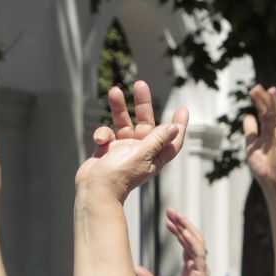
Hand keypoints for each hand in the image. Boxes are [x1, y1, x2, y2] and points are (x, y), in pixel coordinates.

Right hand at [75, 81, 186, 203]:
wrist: (94, 190)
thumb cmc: (120, 175)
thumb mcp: (143, 154)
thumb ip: (157, 139)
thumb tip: (175, 127)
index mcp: (154, 156)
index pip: (172, 140)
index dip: (179, 126)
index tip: (182, 109)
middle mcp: (140, 152)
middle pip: (146, 124)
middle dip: (143, 104)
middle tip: (140, 84)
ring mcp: (123, 150)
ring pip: (123, 124)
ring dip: (119, 108)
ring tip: (114, 90)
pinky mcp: (107, 150)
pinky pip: (107, 134)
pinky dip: (103, 133)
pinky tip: (100, 140)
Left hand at [132, 209, 221, 275]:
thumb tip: (135, 269)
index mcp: (190, 270)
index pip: (186, 245)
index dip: (178, 232)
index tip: (167, 222)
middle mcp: (197, 267)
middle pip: (191, 239)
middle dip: (181, 223)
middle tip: (170, 211)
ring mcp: (200, 269)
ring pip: (196, 241)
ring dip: (186, 227)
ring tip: (176, 215)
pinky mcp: (201, 274)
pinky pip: (198, 253)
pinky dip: (192, 240)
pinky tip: (184, 230)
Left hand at [242, 84, 275, 189]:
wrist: (269, 181)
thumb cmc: (262, 166)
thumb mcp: (251, 145)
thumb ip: (250, 131)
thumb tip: (247, 115)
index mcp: (266, 132)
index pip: (263, 113)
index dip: (259, 102)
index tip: (253, 91)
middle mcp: (274, 131)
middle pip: (270, 111)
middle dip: (264, 99)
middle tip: (256, 87)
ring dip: (274, 103)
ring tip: (271, 90)